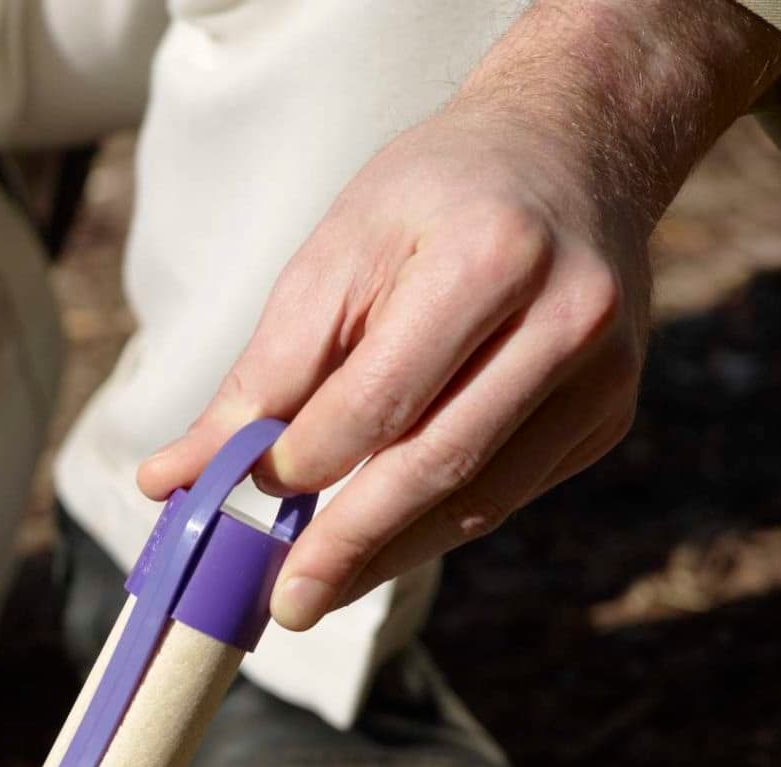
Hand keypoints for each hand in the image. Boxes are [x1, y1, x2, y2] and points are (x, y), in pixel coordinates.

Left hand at [141, 0, 780, 628]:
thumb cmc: (435, 196)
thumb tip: (173, 478)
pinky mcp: (608, 413)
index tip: (242, 503)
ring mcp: (602, 375)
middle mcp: (567, 319)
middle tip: (284, 606)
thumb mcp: (339, 249)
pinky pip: (507, 493)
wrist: (576, 146)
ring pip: (479, 500)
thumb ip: (266, 369)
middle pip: (437, 465)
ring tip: (317, 590)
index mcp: (491, 257)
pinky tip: (382, 539)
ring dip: (389, 555)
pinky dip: (436, 523)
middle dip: (349, 545)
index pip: (380, 400)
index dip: (305, 463)